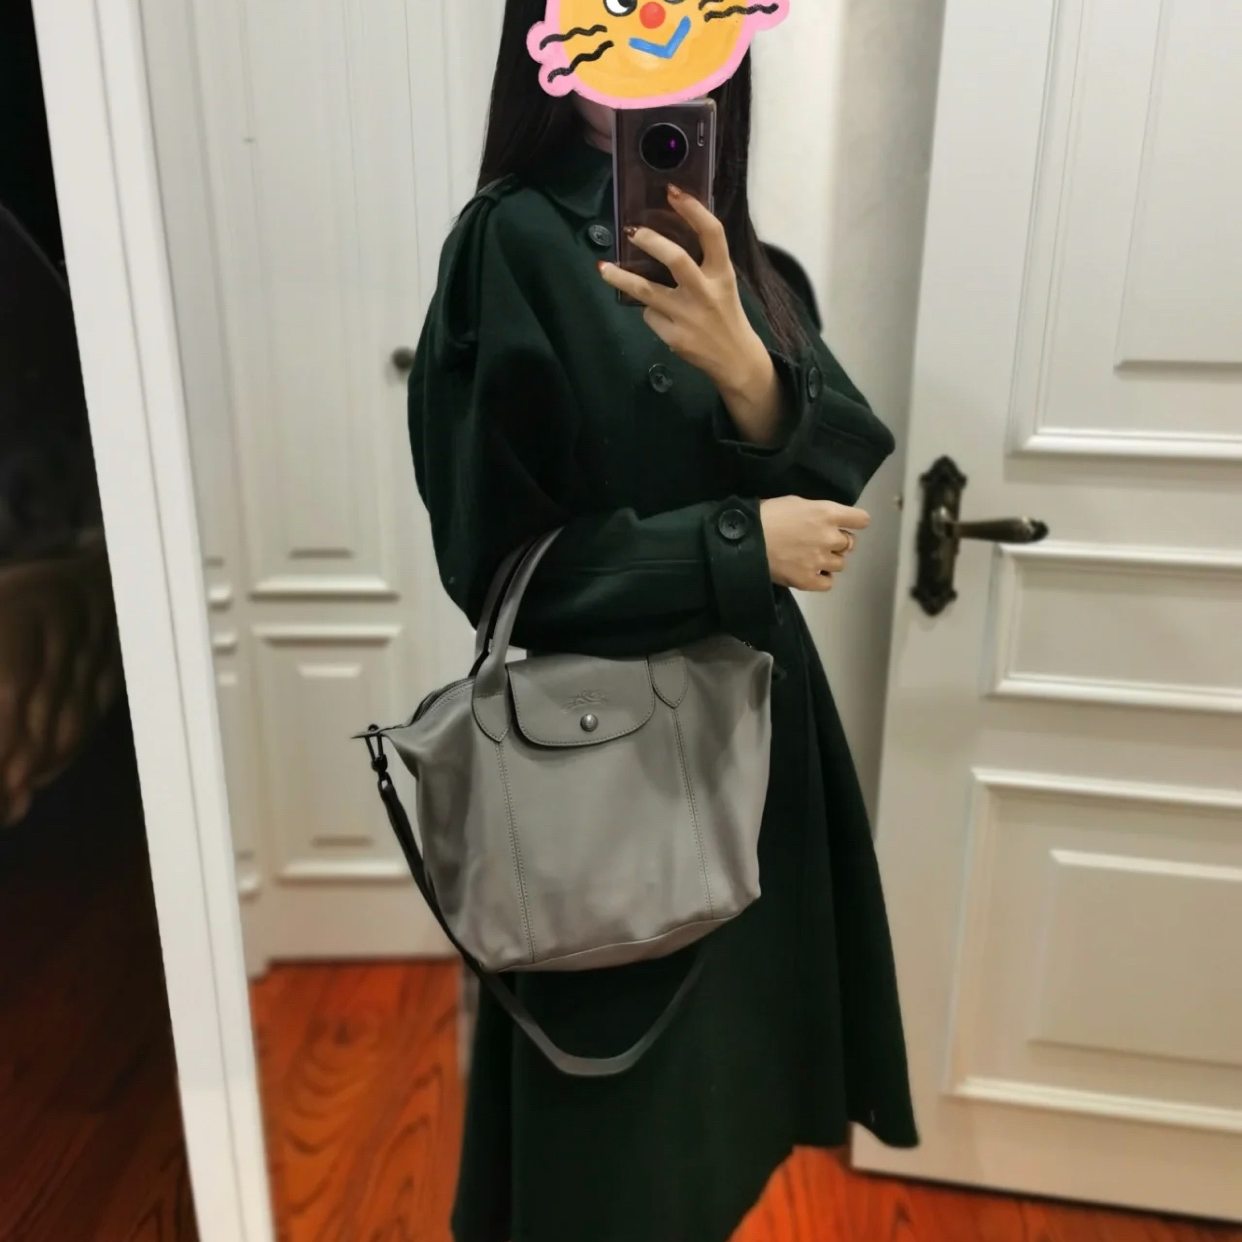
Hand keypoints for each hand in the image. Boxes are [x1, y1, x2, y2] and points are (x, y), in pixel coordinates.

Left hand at [597, 186, 783, 446]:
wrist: (734, 358)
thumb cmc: (724, 312)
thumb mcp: (722, 282)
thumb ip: (702, 261)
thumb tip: (662, 236)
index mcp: (722, 273)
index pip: (712, 233)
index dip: (692, 209)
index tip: (672, 191)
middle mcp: (705, 292)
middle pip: (676, 259)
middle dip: (651, 242)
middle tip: (633, 232)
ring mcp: (687, 316)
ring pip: (646, 291)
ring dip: (621, 278)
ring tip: (603, 268)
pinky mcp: (673, 336)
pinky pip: (650, 315)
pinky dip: (649, 310)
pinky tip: (658, 314)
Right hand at [759, 496, 869, 591]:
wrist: (745, 540)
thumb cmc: (767, 514)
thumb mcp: (796, 502)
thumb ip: (817, 512)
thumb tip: (824, 521)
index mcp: (827, 513)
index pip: (862, 520)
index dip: (854, 523)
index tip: (845, 525)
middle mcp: (830, 537)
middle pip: (850, 543)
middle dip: (837, 542)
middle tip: (818, 542)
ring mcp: (821, 561)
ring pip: (840, 564)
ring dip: (829, 561)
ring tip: (810, 558)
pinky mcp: (809, 581)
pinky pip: (828, 583)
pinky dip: (822, 579)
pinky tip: (810, 573)